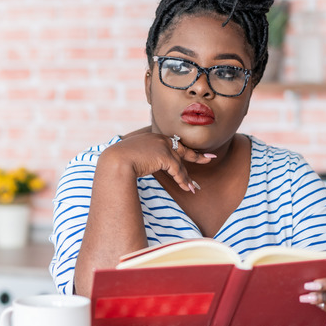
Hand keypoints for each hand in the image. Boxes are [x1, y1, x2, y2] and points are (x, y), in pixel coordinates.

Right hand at [101, 132, 215, 192]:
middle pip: (182, 149)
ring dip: (187, 178)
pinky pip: (177, 170)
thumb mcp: (132, 156)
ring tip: (194, 188)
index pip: (172, 144)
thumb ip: (143, 158)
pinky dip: (183, 180)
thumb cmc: (119, 161)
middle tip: (210, 158)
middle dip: (197, 156)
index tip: (194, 153)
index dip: (183, 150)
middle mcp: (160, 139)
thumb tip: (144, 165)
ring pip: (180, 164)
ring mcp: (163, 146)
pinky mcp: (165, 155)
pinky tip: (187, 188)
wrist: (115, 160)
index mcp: (153, 137)